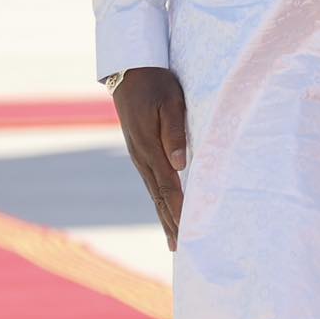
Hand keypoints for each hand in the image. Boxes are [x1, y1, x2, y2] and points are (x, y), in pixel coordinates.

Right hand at [113, 67, 187, 250]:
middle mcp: (142, 157)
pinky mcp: (140, 150)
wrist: (129, 70)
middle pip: (159, 197)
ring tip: (175, 238)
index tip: (190, 231)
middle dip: (171, 222)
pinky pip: (152, 181)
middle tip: (181, 248)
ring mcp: (139, 156)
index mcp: (150, 149)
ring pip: (155, 192)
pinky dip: (160, 199)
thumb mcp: (170, 101)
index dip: (180, 210)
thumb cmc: (155, 83)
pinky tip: (166, 208)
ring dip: (165, 215)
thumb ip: (175, 133)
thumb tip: (182, 165)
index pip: (169, 187)